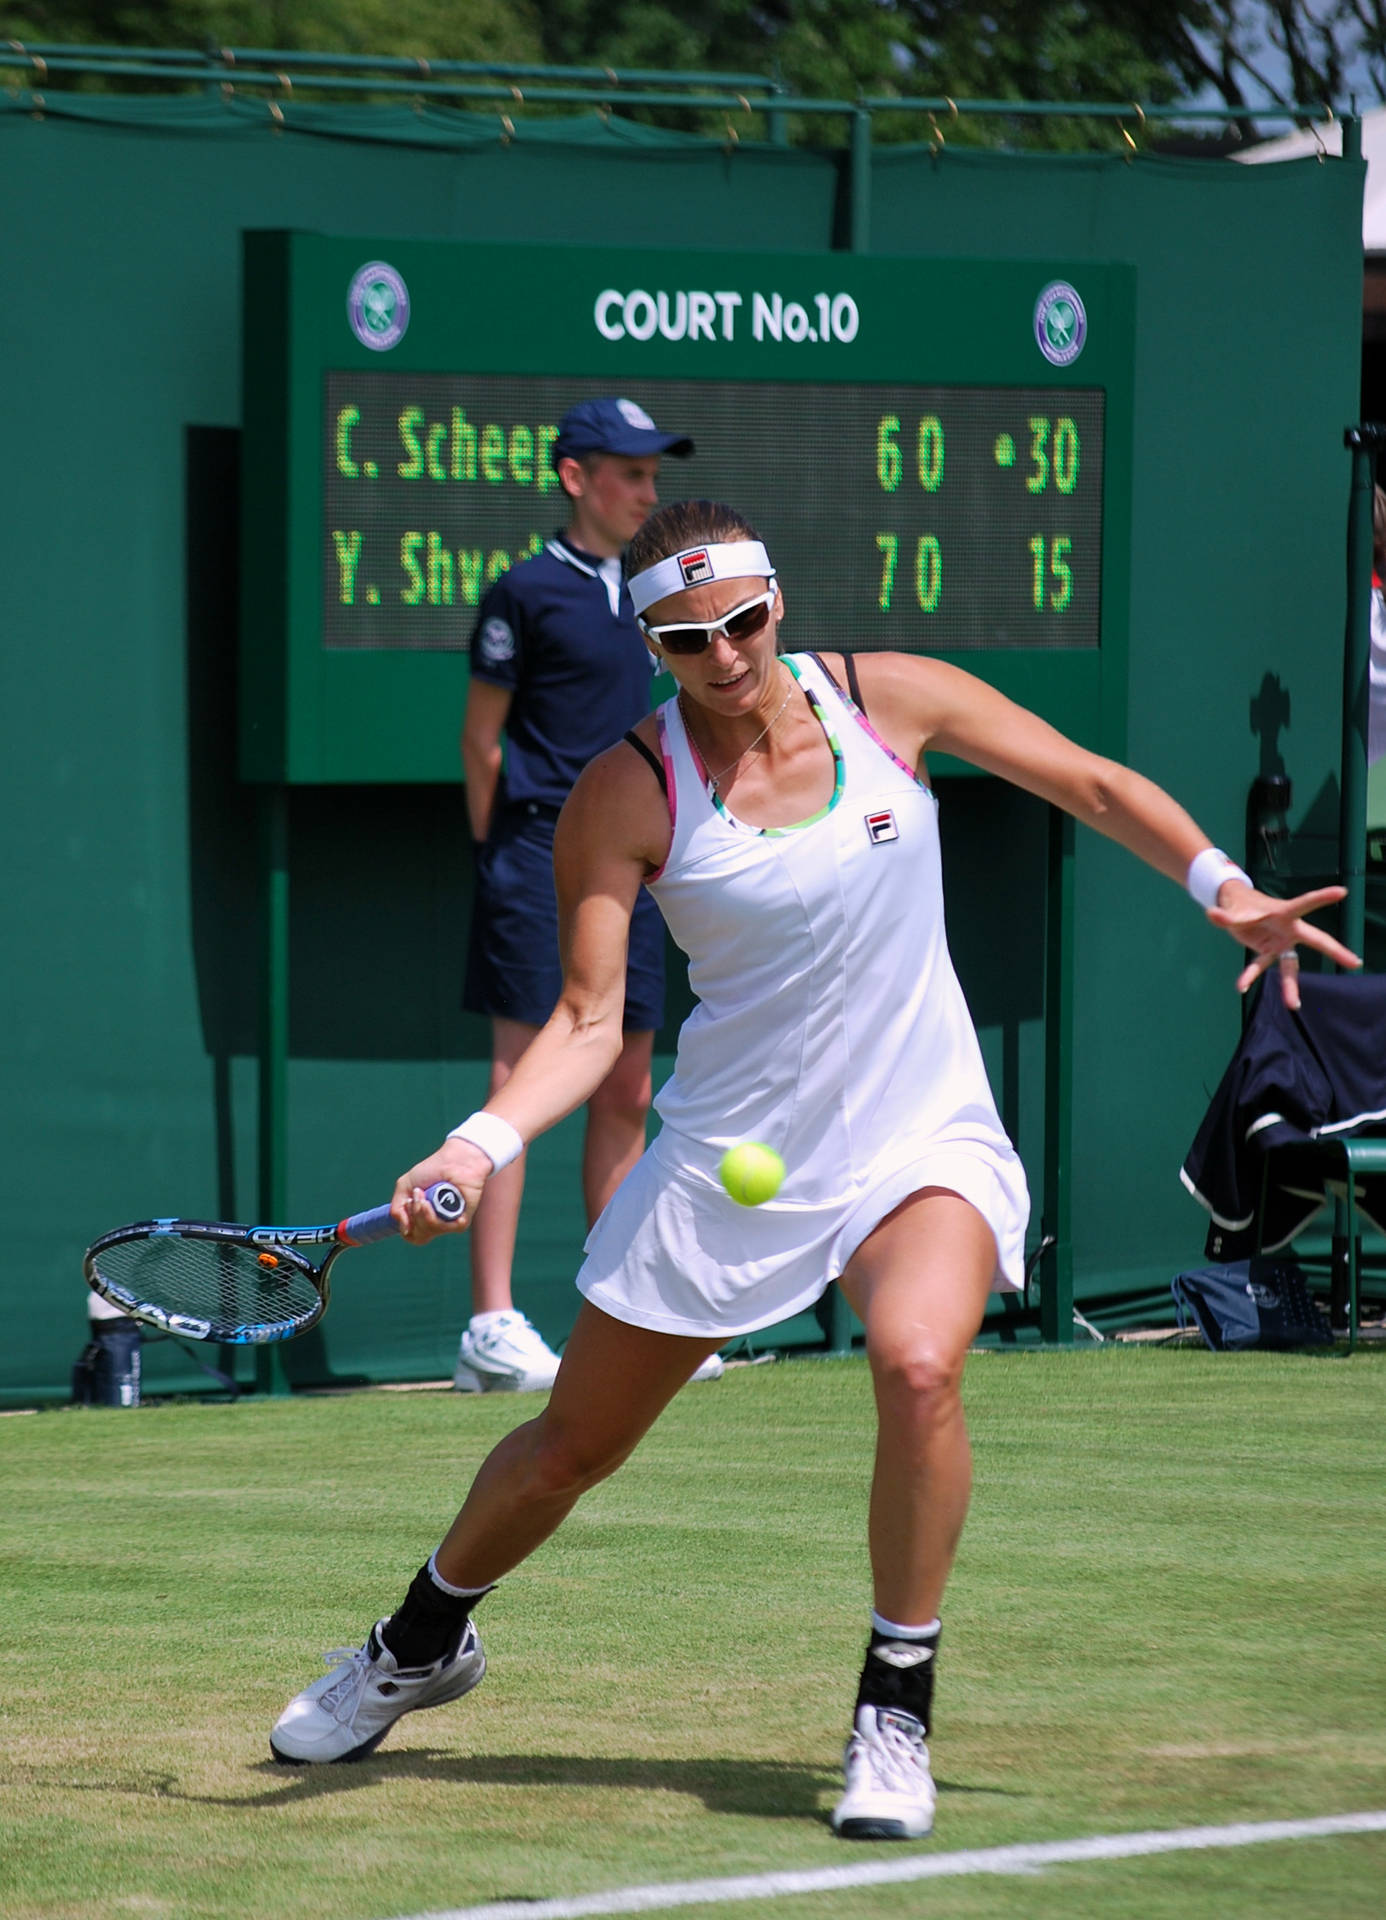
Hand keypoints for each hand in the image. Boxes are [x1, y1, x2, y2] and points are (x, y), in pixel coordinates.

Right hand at [390, 1139, 494, 1242]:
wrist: (453, 1160)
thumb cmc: (432, 1170)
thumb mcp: (405, 1187)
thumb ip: (397, 1210)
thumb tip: (404, 1230)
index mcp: (424, 1217)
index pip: (411, 1236)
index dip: (405, 1224)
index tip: (407, 1203)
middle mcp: (437, 1222)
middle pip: (419, 1237)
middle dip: (413, 1214)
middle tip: (418, 1195)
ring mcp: (449, 1223)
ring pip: (429, 1231)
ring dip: (421, 1212)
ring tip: (425, 1194)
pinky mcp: (461, 1221)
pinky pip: (443, 1227)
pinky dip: (433, 1214)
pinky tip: (434, 1200)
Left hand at [1207, 882, 1360, 1009]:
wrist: (1234, 907)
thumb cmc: (1241, 904)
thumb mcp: (1232, 909)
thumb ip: (1223, 915)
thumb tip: (1211, 914)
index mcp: (1284, 912)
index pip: (1305, 904)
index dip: (1322, 898)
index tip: (1342, 891)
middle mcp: (1288, 929)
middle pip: (1316, 940)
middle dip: (1334, 951)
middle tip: (1355, 963)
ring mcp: (1279, 943)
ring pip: (1290, 966)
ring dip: (1290, 986)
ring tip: (1293, 1006)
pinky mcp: (1267, 951)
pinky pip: (1260, 966)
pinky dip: (1248, 976)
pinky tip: (1241, 987)